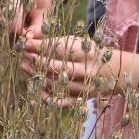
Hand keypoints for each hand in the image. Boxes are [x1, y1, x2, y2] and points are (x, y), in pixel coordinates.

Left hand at [21, 36, 138, 105]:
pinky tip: (36, 86)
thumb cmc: (91, 53)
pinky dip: (46, 96)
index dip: (39, 46)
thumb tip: (29, 37)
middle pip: (55, 67)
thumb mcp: (78, 42)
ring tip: (25, 66)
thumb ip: (56, 40)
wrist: (114, 72)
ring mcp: (84, 87)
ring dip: (36, 76)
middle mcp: (86, 71)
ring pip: (55, 84)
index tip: (25, 43)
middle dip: (36, 60)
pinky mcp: (81, 100)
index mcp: (87, 53)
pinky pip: (60, 102)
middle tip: (24, 54)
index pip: (58, 49)